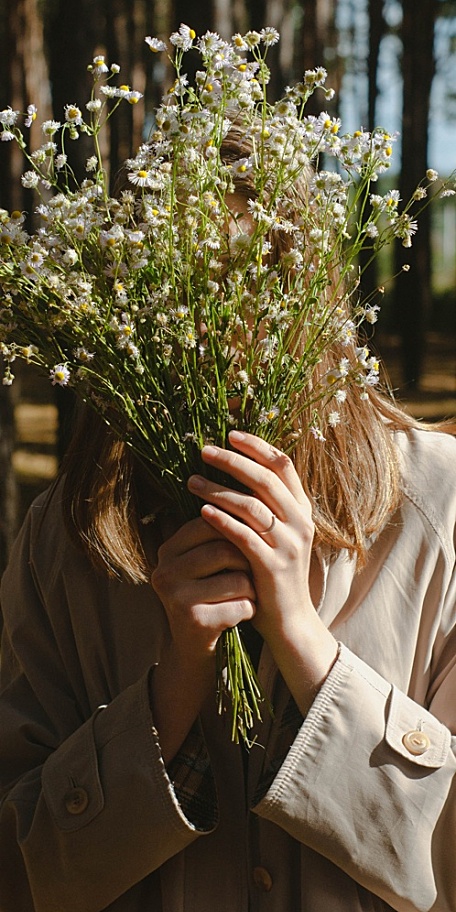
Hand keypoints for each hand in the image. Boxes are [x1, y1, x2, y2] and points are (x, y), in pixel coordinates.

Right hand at [150, 515, 255, 761]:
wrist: (196, 647)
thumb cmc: (212, 594)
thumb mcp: (208, 560)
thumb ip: (220, 528)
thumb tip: (251, 486)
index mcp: (168, 548)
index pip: (211, 521)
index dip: (240, 530)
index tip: (251, 543)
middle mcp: (164, 569)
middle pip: (224, 548)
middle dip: (248, 560)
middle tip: (254, 570)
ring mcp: (174, 597)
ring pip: (235, 577)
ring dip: (252, 586)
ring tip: (248, 592)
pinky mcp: (191, 622)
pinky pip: (238, 606)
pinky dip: (250, 609)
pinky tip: (243, 615)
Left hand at [187, 430, 338, 714]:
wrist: (289, 622)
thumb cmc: (275, 574)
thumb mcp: (278, 535)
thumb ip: (266, 506)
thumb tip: (237, 469)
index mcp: (302, 510)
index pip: (283, 465)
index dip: (257, 446)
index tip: (230, 434)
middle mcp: (300, 523)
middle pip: (266, 479)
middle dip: (233, 461)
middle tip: (203, 451)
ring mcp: (288, 545)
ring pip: (253, 506)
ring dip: (219, 490)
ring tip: (191, 481)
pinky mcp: (272, 567)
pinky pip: (244, 537)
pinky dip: (222, 521)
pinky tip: (201, 511)